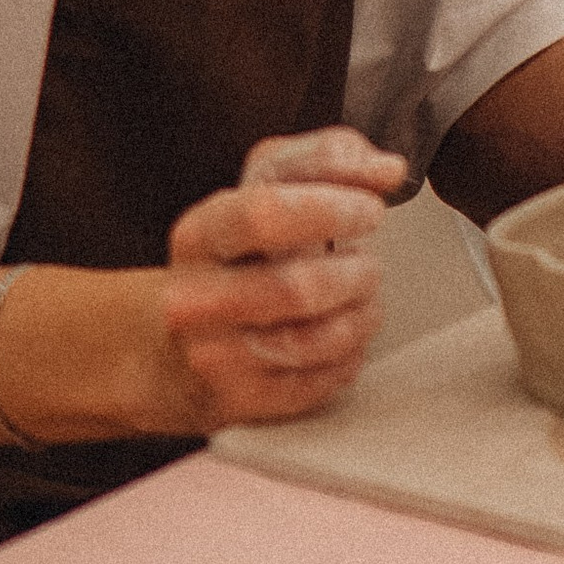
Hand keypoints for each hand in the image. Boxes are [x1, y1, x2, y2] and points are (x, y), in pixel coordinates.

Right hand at [149, 125, 404, 428]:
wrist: (177, 348)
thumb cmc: (240, 257)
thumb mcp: (267, 189)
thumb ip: (325, 161)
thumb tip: (386, 168)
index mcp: (199, 234)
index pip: (267, 213)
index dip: (332, 208)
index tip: (371, 208)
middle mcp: (195, 299)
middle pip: (297, 287)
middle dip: (355, 273)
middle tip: (369, 263)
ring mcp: (214, 356)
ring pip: (313, 340)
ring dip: (360, 314)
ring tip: (364, 296)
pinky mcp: (239, 402)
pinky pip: (317, 382)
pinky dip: (349, 355)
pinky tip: (348, 336)